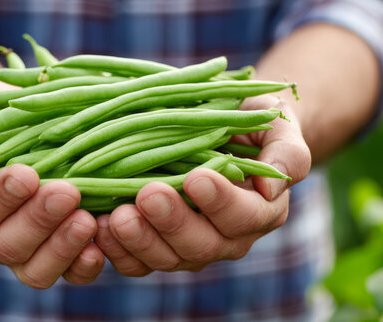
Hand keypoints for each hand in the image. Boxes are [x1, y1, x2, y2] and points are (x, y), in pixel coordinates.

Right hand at [0, 82, 105, 287]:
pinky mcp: (59, 253)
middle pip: (5, 245)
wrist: (16, 114)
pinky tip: (98, 247)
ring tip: (87, 221)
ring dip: (61, 248)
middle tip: (67, 192)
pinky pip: (68, 274)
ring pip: (35, 270)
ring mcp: (24, 250)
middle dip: (37, 220)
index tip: (26, 174)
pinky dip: (83, 266)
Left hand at [94, 95, 310, 275]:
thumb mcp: (277, 124)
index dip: (221, 201)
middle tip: (148, 194)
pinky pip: (136, 261)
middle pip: (201, 245)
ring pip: (165, 258)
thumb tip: (274, 184)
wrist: (222, 131)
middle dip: (172, 222)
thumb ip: (286, 152)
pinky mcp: (155, 247)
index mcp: (260, 210)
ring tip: (115, 216)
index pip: (244, 216)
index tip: (197, 177)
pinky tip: (96, 226)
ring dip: (138, 240)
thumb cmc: (252, 122)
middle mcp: (225, 237)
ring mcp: (187, 246)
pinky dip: (116, 249)